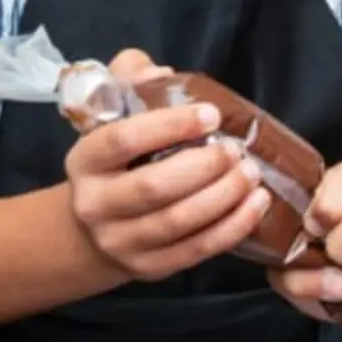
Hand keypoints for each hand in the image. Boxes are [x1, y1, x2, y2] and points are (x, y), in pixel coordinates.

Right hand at [64, 48, 271, 281]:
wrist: (94, 230)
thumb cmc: (118, 159)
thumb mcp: (113, 113)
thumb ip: (131, 79)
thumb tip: (160, 72)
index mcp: (85, 160)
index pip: (123, 140)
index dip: (169, 126)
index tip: (211, 115)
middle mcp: (95, 205)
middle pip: (154, 187)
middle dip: (204, 166)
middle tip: (236, 150)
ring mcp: (121, 242)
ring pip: (178, 222)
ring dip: (224, 197)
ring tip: (252, 175)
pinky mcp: (150, 268)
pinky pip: (196, 250)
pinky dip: (232, 227)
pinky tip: (256, 205)